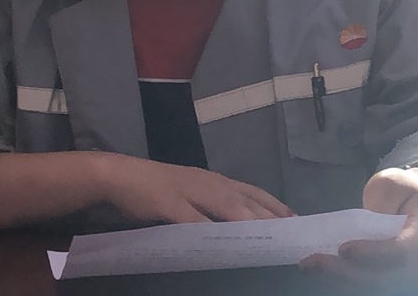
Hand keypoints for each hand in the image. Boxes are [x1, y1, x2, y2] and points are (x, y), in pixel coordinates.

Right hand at [97, 153, 292, 224]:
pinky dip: (206, 230)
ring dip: (248, 220)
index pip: (251, 192)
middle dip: (269, 215)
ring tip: (269, 235)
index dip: (274, 205)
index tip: (295, 219)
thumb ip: (212, 207)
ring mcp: (188, 191)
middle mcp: (206, 183)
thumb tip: (238, 224)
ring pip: (224, 206)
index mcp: (213, 180)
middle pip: (244, 199)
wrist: (121, 175)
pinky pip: (190, 219)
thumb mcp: (191, 193)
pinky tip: (218, 242)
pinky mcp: (168, 203)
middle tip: (291, 231)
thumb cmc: (157, 187)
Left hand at [299, 168, 417, 293]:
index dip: (373, 253)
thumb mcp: (391, 183)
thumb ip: (380, 203)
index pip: (400, 251)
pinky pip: (371, 284)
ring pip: (376, 285)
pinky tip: (321, 269)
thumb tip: (364, 227)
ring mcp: (411, 274)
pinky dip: (346, 279)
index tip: (343, 248)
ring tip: (310, 266)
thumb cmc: (404, 189)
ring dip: (342, 279)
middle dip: (347, 272)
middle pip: (385, 276)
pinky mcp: (396, 278)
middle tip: (313, 261)